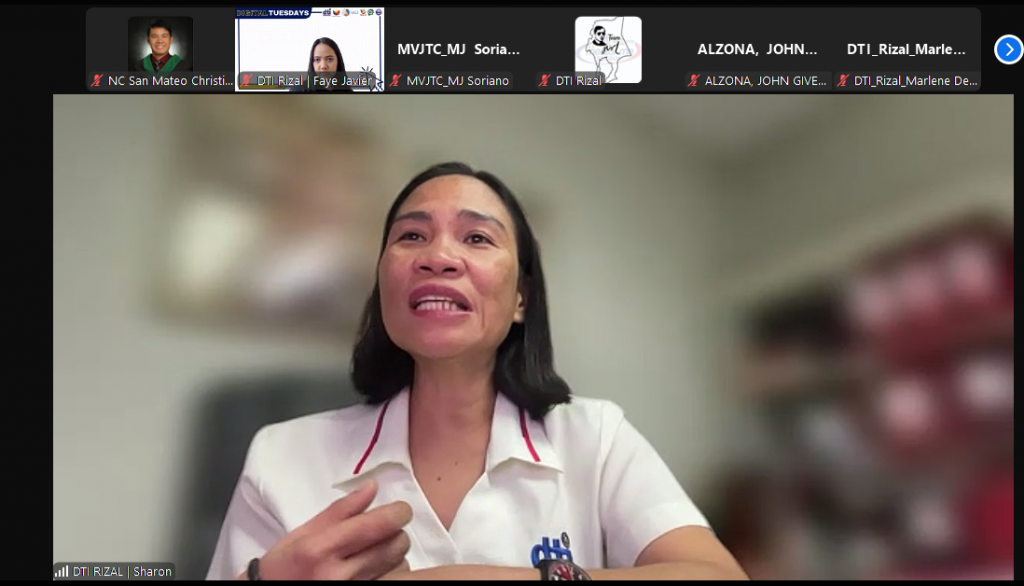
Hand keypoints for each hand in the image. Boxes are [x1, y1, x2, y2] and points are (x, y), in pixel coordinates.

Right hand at [256, 479, 411, 579]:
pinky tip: (376, 569)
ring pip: (399, 565)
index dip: (398, 513)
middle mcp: (337, 574)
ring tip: (375, 552)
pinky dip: (391, 572)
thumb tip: (372, 487)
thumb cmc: (285, 565)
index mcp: (321, 547)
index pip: (378, 524)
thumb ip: (341, 510)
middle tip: (384, 531)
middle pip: (395, 544)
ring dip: (393, 554)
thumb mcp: (305, 532)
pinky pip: (392, 580)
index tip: (398, 510)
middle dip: (395, 532)